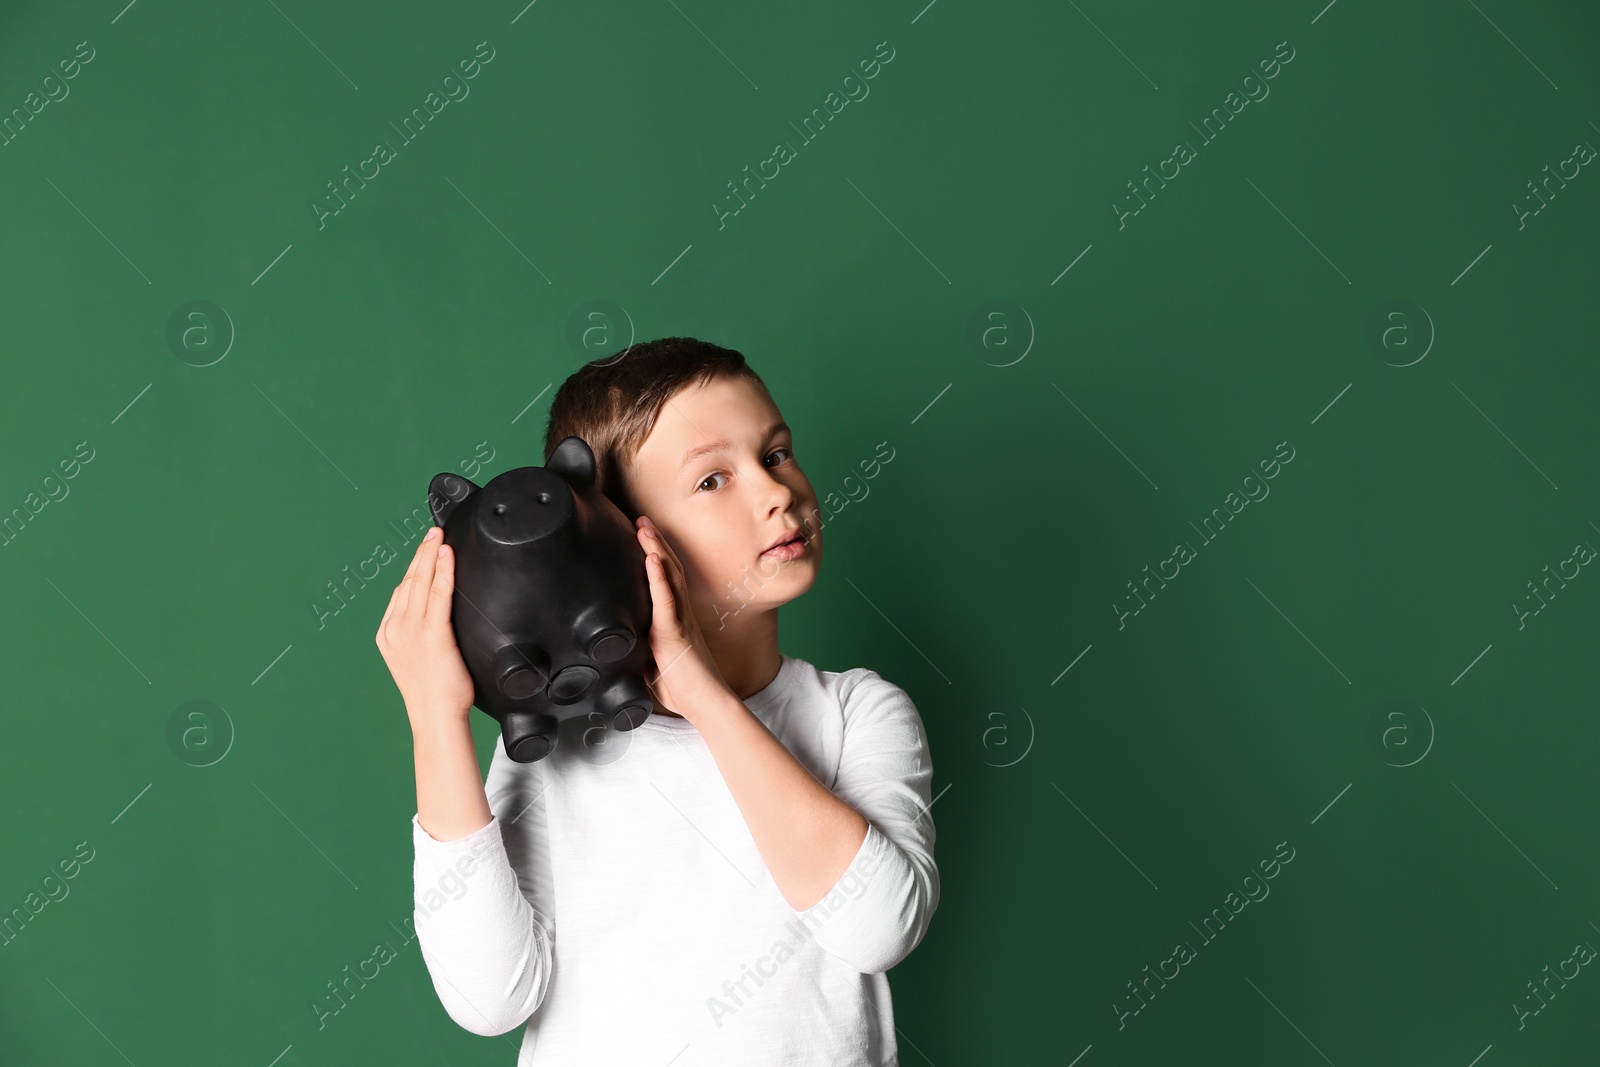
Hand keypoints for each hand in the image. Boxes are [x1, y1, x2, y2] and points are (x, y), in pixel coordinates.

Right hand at [375, 527, 475, 729]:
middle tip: (433, 533)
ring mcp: (411, 629)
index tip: (425, 551)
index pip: (401, 592)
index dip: (415, 568)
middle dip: (422, 553)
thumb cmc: (435, 694)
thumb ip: (421, 636)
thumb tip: (438, 618)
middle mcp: (395, 628)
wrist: (435, 716)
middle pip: (409, 581)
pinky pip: (439, 593)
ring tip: (440, 537)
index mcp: (388, 634)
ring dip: (431, 555)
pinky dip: (444, 570)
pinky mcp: (432, 633)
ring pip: (421, 582)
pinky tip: (448, 555)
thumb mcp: (417, 659)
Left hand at [635, 514, 731, 721]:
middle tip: (640, 519)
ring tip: (643, 526)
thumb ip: (641, 653)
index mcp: (675, 620)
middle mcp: (680, 614)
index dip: (655, 557)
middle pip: (668, 569)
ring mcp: (679, 620)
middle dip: (654, 543)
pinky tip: (652, 559)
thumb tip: (621, 653)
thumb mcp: (653, 666)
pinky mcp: (675, 632)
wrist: (706, 705)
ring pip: (668, 576)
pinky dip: (658, 578)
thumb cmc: (683, 690)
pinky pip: (666, 601)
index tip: (642, 536)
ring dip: (655, 549)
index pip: (665, 581)